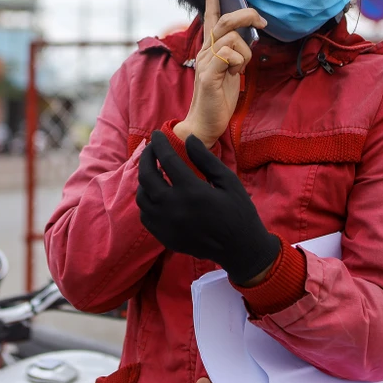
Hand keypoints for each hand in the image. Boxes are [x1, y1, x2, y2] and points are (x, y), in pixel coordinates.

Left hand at [136, 131, 280, 284]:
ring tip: (153, 170)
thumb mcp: (228, 180)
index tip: (157, 134)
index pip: (166, 159)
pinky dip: (146, 201)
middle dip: (146, 158)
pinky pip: (145, 215)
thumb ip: (205, 159)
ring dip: (144, 180)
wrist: (240, 248)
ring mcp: (166, 224)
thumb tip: (188, 138)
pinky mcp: (164, 237)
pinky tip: (155, 194)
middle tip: (151, 149)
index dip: (160, 143)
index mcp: (191, 190)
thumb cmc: (238, 211)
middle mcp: (173, 207)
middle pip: (147, 176)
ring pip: (142, 197)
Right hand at [177, 0, 266, 147]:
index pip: (210, 17)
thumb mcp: (230, 70)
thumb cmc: (218, 97)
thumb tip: (246, 39)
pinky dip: (239, 63)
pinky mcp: (208, 74)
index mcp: (210, 49)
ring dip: (245, 53)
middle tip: (262, 22)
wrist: (204, 123)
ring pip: (232, 38)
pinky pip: (230, 55)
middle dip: (246, 15)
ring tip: (239, 70)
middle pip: (225, 20)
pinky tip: (234, 76)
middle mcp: (205, 51)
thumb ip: (234, 53)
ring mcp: (205, 61)